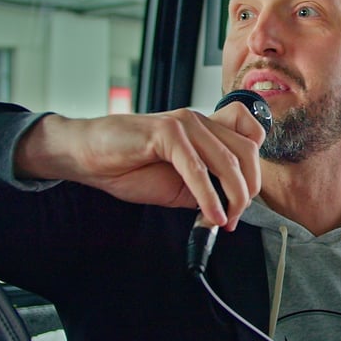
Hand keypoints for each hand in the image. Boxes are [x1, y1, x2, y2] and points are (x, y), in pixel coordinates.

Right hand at [14, 103, 266, 229]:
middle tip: (234, 218)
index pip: (251, 141)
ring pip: (227, 160)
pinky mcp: (166, 132)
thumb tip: (229, 209)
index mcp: (205, 129)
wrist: (86, 155)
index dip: (254, 175)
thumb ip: (205, 189)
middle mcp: (199, 121)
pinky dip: (208, 196)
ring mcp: (184, 123)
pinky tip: (210, 216)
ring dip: (233, 197)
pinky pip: (197, 168)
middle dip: (247, 191)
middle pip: (246, 153)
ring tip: (225, 220)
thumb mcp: (177, 183)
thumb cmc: (128, 166)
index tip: (242, 204)